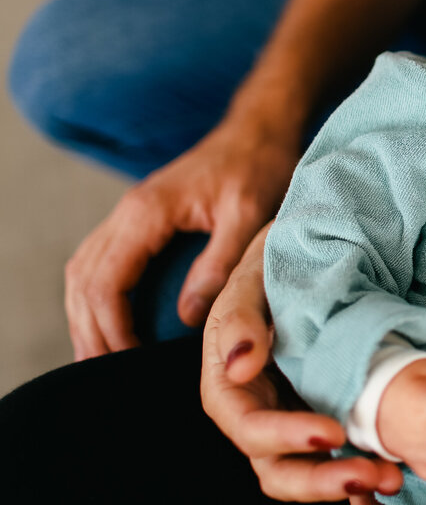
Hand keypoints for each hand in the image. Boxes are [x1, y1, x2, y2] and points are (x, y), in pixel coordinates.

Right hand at [65, 116, 298, 359]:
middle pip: (83, 281)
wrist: (261, 129)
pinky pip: (101, 262)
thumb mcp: (251, 214)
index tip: (130, 362)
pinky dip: (98, 297)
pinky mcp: (142, 218)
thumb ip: (220, 263)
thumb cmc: (261, 165)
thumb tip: (187, 317)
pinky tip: (113, 324)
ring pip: (84, 272)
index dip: (111, 328)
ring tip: (102, 361)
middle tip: (108, 376)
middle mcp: (128, 212)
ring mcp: (131, 213)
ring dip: (87, 318)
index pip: (105, 282)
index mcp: (147, 212)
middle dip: (90, 332)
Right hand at [201, 228, 403, 504]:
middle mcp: (259, 410)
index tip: (331, 431)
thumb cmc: (275, 258)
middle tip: (370, 473)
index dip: (285, 436)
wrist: (312, 249)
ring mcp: (291, 420)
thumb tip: (237, 364)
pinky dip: (355, 495)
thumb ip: (239, 316)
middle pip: (275, 465)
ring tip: (391, 480)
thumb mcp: (252, 273)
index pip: (247, 426)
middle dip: (320, 479)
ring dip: (344, 487)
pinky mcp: (323, 420)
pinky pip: (335, 465)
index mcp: (229, 381)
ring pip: (305, 473)